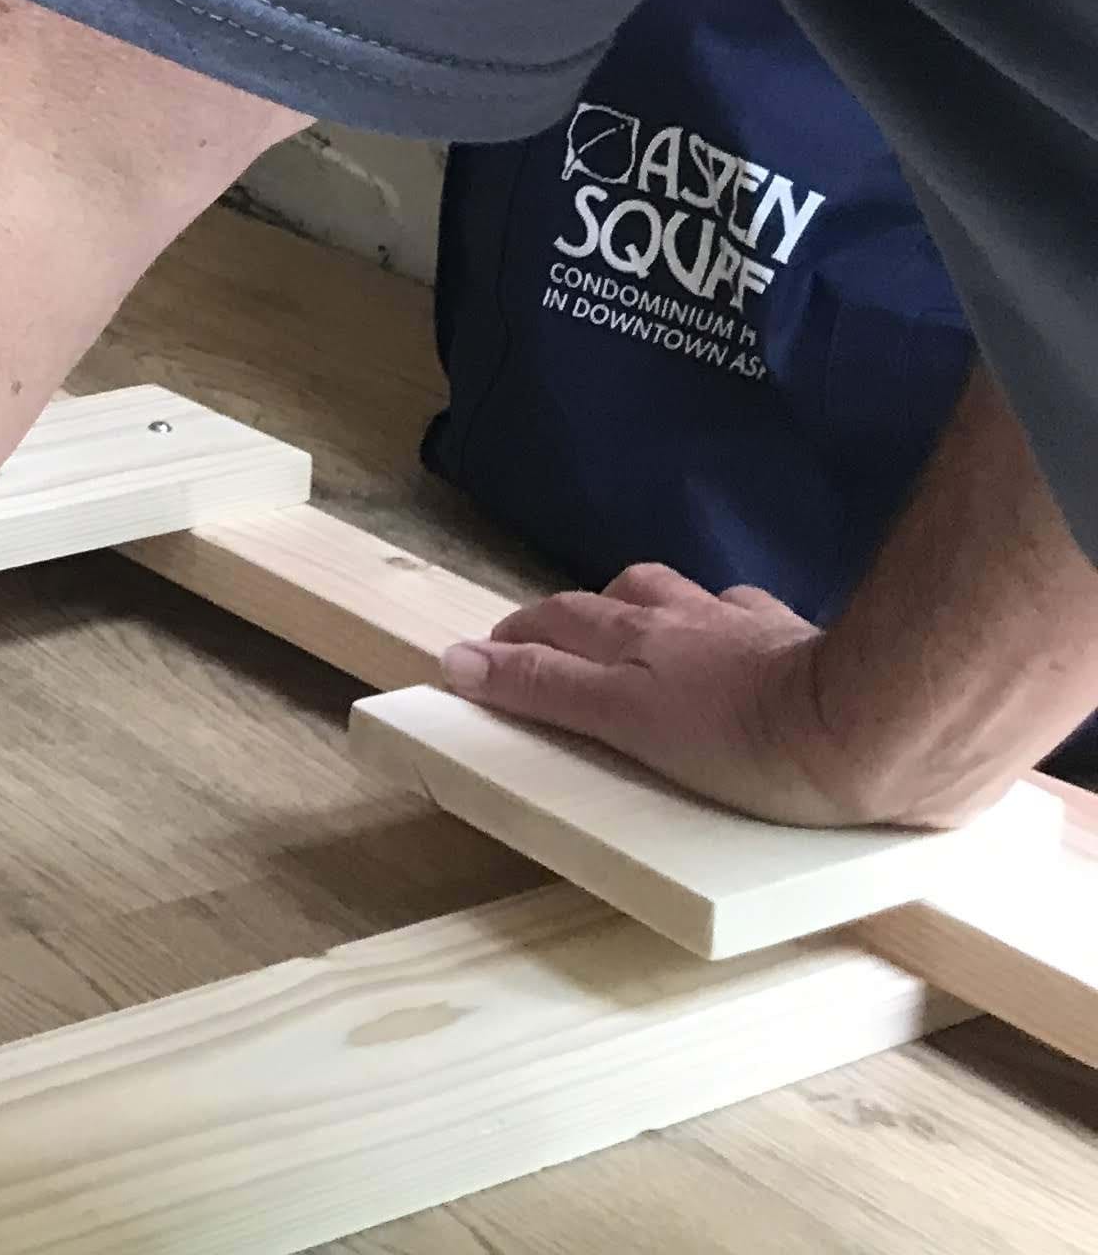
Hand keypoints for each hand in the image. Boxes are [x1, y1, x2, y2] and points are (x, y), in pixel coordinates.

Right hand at [444, 563, 972, 827]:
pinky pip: (755, 618)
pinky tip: (742, 638)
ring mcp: (748, 626)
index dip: (512, 642)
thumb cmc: (747, 738)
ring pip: (682, 597)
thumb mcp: (626, 720)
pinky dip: (731, 621)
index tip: (481, 660)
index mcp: (635, 640)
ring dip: (647, 606)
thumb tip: (457, 658)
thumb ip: (546, 689)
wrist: (878, 729)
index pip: (552, 626)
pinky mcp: (807, 642)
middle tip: (548, 645)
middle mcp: (683, 618)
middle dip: (570, 616)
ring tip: (639, 629)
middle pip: (609, 599)